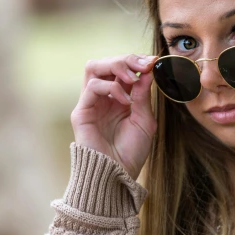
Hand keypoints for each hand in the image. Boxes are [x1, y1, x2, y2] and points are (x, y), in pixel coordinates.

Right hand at [70, 53, 157, 180]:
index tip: (153, 61)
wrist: (117, 175)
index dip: (136, 61)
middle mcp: (103, 98)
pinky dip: (111, 87)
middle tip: (143, 64)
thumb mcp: (145, 121)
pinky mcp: (82, 112)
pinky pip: (92, 87)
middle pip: (106, 63)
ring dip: (115, 66)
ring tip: (133, 78)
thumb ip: (143, 96)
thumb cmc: (131, 153)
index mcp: (119, 98)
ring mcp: (91, 104)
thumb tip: (147, 71)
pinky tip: (125, 100)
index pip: (121, 69)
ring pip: (94, 67)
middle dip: (126, 59)